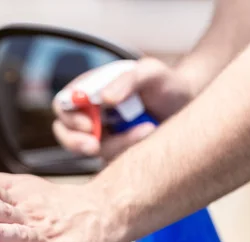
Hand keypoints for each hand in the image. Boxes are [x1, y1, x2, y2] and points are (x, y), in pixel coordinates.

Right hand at [52, 57, 193, 160]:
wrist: (186, 104)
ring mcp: (101, 136)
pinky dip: (128, 152)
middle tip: (94, 147)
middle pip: (65, 133)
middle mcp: (90, 114)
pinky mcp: (115, 153)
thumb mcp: (150, 72)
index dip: (68, 117)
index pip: (63, 105)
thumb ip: (126, 80)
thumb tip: (103, 98)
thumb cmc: (165, 83)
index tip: (88, 125)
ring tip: (147, 129)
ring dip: (117, 144)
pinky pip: (110, 161)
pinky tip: (148, 136)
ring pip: (90, 150)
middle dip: (77, 143)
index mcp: (89, 91)